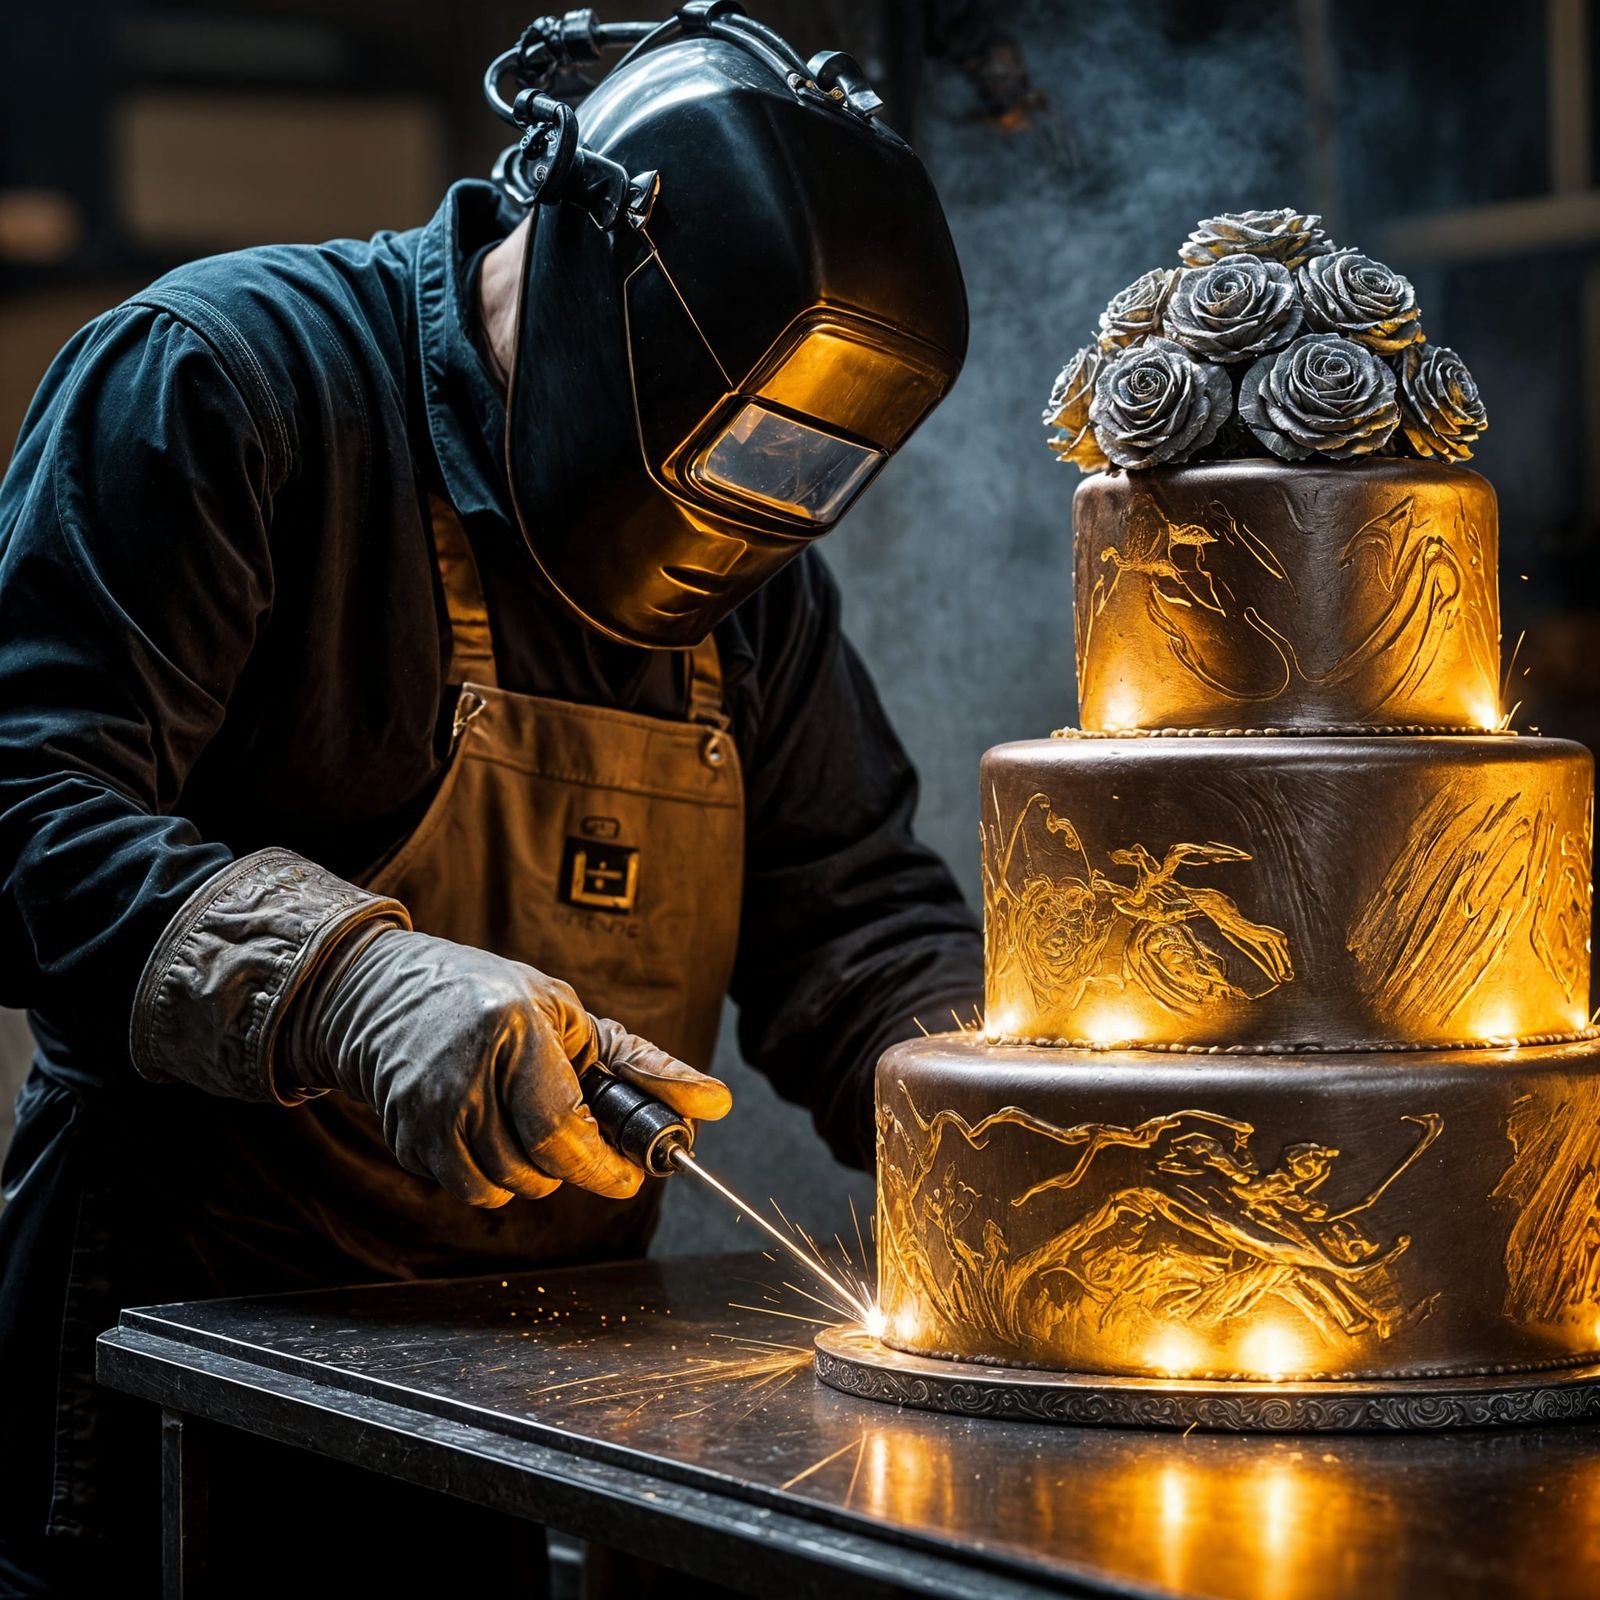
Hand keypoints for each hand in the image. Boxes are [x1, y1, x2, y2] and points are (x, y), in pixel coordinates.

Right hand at [281, 927, 731, 1207]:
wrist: (381, 992)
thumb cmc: (488, 998)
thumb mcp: (569, 1015)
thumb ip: (642, 1067)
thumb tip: (716, 1105)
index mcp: (512, 1026)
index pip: (560, 1129)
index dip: (600, 1166)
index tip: (628, 1176)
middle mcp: (463, 1070)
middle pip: (535, 1166)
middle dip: (569, 1164)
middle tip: (573, 1132)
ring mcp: (424, 1108)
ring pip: (502, 1187)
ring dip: (530, 1171)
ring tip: (525, 1121)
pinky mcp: (403, 1137)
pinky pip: (465, 1188)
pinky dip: (489, 1173)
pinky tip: (487, 1129)